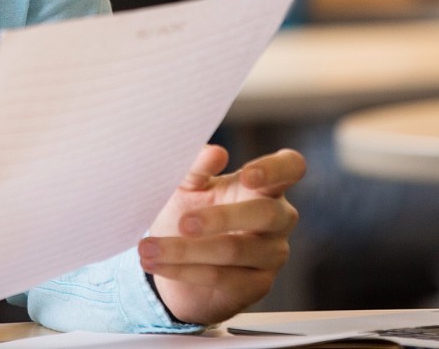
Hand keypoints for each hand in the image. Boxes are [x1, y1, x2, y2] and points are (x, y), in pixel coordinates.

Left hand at [139, 145, 304, 325]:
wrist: (178, 264)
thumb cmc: (190, 212)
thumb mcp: (187, 188)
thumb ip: (196, 168)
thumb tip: (215, 152)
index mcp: (266, 184)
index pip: (291, 167)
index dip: (275, 169)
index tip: (248, 175)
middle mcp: (278, 218)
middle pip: (265, 214)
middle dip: (221, 218)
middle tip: (183, 222)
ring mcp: (272, 254)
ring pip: (235, 250)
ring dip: (185, 251)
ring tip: (148, 248)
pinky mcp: (257, 285)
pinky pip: (222, 278)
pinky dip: (183, 270)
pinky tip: (156, 263)